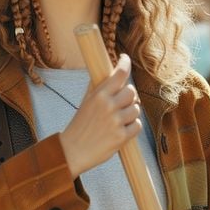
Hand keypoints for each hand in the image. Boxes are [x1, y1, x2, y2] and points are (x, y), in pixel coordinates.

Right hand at [60, 54, 141, 177]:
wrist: (72, 151)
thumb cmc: (79, 125)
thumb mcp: (86, 102)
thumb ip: (99, 87)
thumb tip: (110, 71)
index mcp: (99, 95)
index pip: (120, 74)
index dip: (125, 63)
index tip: (125, 58)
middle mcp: (108, 106)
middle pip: (132, 92)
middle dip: (129, 97)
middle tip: (121, 103)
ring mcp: (116, 121)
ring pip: (136, 109)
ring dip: (130, 113)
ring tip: (118, 120)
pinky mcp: (121, 137)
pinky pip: (138, 125)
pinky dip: (132, 127)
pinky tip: (121, 130)